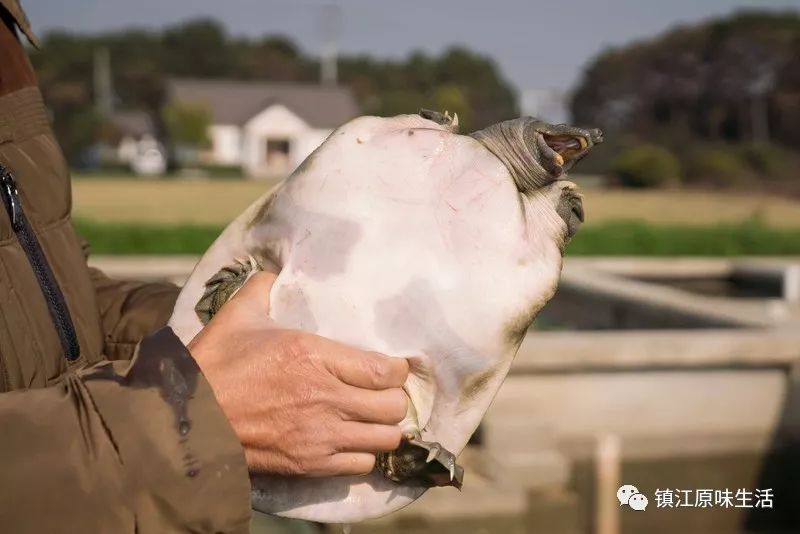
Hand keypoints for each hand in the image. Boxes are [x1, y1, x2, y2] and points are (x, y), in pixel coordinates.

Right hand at [188, 271, 408, 476]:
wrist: (188, 418)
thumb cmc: (214, 364)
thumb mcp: (238, 315)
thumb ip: (262, 288)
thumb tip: (273, 270)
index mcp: (312, 355)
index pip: (386, 370)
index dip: (398, 370)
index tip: (392, 367)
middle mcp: (325, 396)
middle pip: (393, 406)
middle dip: (393, 398)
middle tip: (382, 393)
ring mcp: (320, 434)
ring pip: (385, 438)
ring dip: (383, 427)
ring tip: (372, 418)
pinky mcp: (310, 463)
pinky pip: (362, 464)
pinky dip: (363, 453)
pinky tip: (352, 440)